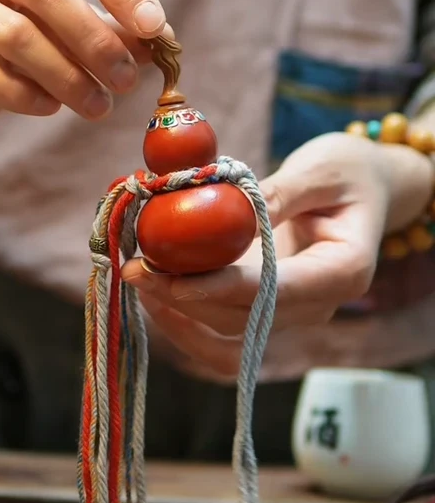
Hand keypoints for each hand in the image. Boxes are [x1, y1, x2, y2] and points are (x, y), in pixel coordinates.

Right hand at [0, 0, 166, 123]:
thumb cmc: (34, 30)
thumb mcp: (79, 21)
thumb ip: (120, 28)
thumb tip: (163, 44)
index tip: (154, 28)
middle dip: (95, 40)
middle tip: (126, 82)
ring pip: (15, 35)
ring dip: (66, 77)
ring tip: (98, 106)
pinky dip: (22, 94)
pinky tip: (50, 108)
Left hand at [122, 132, 434, 382]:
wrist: (368, 189)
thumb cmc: (350, 172)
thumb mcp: (321, 169)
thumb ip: (278, 192)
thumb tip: (226, 205)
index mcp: (343, 271)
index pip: (274, 292)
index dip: (219, 288)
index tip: (169, 277)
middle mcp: (319, 304)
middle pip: (244, 320)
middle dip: (184, 299)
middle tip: (134, 267)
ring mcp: (293, 313)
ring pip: (228, 333)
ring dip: (178, 312)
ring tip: (136, 275)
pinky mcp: (268, 310)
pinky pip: (224, 330)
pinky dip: (186, 318)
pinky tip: (153, 289)